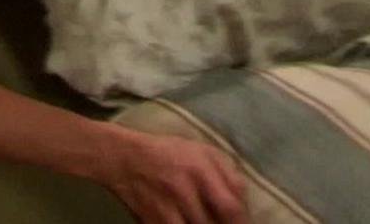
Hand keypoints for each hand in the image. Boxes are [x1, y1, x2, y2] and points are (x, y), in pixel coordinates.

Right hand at [98, 129, 249, 223]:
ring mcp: (166, 210)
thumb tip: (245, 202)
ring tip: (204, 219)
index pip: (230, 207)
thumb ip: (229, 174)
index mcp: (200, 170)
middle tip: (221, 220)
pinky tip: (188, 222)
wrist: (124, 158)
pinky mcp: (152, 223)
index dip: (242, 222)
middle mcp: (183, 191)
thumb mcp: (203, 151)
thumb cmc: (169, 153)